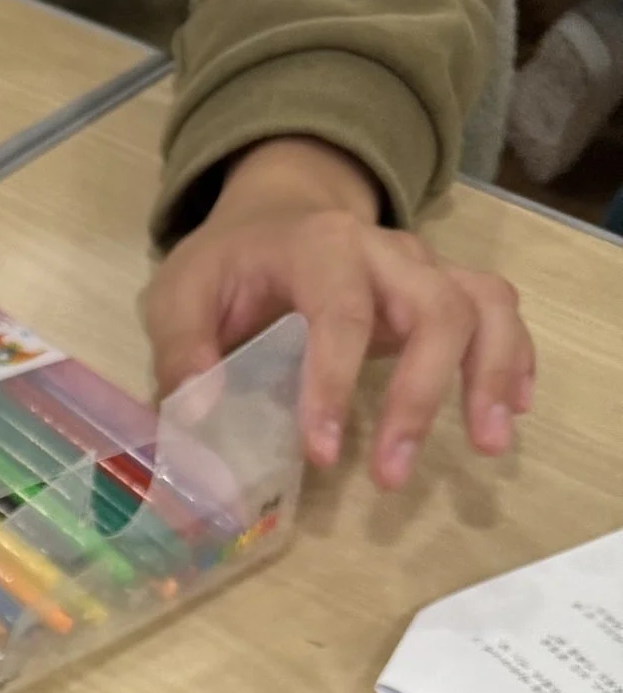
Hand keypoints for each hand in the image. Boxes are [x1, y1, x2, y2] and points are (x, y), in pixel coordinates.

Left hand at [144, 136, 531, 488]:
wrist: (274, 216)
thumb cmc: (226, 267)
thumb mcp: (179, 296)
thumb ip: (182, 350)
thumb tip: (200, 413)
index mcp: (318, 247)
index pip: (341, 313)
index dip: (335, 383)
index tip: (325, 454)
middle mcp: (385, 251)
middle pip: (435, 307)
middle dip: (421, 394)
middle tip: (394, 476)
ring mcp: (422, 269)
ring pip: (481, 305)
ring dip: (490, 374)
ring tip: (487, 445)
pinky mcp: (441, 291)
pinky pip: (497, 312)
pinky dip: (512, 357)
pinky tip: (511, 412)